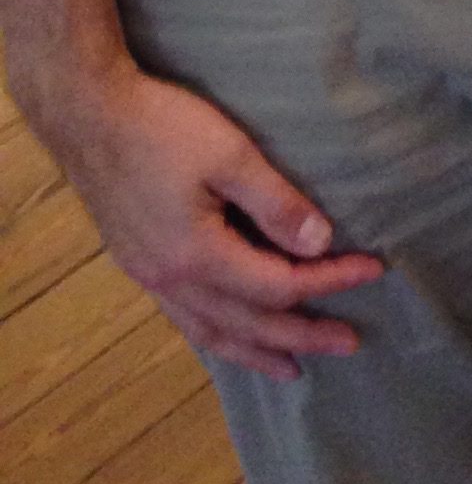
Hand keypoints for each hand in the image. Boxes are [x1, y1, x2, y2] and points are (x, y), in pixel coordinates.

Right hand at [48, 64, 383, 379]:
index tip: (373, 270)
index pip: (279, 285)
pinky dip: (217, 337)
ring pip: (211, 333)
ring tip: (292, 368)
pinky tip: (230, 337)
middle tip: (350, 342)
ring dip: (256, 352)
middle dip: (302, 336)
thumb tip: (320, 244)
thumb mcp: (229, 154)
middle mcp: (171, 281)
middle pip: (248, 324)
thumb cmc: (160, 127)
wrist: (87, 115)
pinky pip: (186, 319)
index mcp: (197, 256)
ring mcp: (150, 277)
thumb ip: (275, 203)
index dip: (329, 281)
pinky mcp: (139, 264)